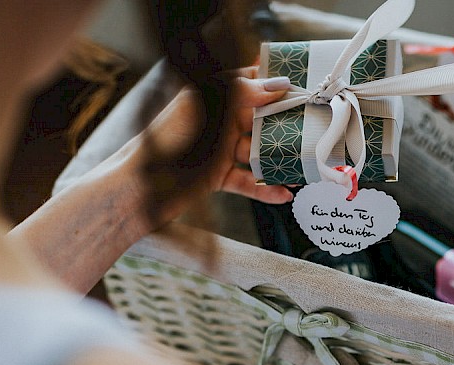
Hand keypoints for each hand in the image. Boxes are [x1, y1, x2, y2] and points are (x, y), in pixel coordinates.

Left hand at [141, 66, 293, 221]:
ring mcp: (216, 150)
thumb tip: (278, 83)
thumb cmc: (170, 142)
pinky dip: (264, 189)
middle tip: (314, 127)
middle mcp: (216, 120)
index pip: (248, 82)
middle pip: (258, 119)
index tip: (302, 88)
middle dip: (285, 124)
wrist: (139, 188)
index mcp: (211, 96)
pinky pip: (246, 181)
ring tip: (305, 165)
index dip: (274, 83)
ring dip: (280, 160)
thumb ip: (245, 93)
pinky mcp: (215, 176)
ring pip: (256, 152)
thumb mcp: (211, 109)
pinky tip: (284, 194)